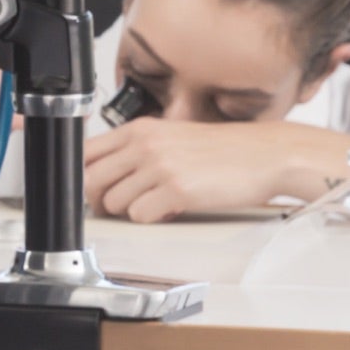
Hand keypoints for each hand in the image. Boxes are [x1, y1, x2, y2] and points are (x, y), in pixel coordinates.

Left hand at [83, 118, 349, 222]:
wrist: (265, 155)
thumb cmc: (223, 150)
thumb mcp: (172, 138)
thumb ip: (137, 152)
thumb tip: (104, 178)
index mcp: (140, 130)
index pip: (85, 155)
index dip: (83, 178)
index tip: (93, 190)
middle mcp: (145, 145)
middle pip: (91, 183)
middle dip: (101, 202)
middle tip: (122, 206)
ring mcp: (159, 167)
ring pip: (114, 203)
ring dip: (132, 211)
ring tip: (157, 203)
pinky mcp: (176, 191)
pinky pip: (141, 216)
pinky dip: (154, 219)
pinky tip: (173, 209)